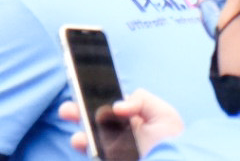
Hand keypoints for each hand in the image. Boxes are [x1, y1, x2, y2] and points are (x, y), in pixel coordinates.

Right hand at [61, 89, 187, 154]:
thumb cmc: (172, 139)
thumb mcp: (163, 113)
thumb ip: (141, 101)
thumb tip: (117, 106)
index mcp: (129, 118)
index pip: (106, 106)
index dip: (92, 97)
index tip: (80, 86)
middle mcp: (117, 134)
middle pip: (92, 121)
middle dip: (77, 112)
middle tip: (68, 108)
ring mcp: (111, 149)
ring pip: (88, 139)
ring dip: (79, 132)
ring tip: (75, 126)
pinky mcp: (108, 158)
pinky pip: (94, 153)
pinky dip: (87, 147)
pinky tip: (81, 140)